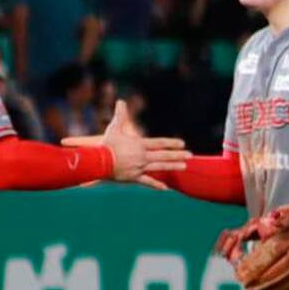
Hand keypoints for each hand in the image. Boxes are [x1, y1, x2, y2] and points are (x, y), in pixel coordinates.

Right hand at [62, 100, 190, 188]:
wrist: (97, 161)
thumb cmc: (106, 144)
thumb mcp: (113, 128)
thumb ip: (120, 115)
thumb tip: (121, 101)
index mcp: (139, 144)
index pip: (159, 143)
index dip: (171, 143)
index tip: (182, 143)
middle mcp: (142, 156)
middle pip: (163, 155)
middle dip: (177, 155)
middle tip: (190, 155)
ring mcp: (139, 167)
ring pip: (159, 167)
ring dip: (172, 167)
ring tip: (184, 167)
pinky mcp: (133, 177)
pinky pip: (147, 181)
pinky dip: (156, 185)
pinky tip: (165, 188)